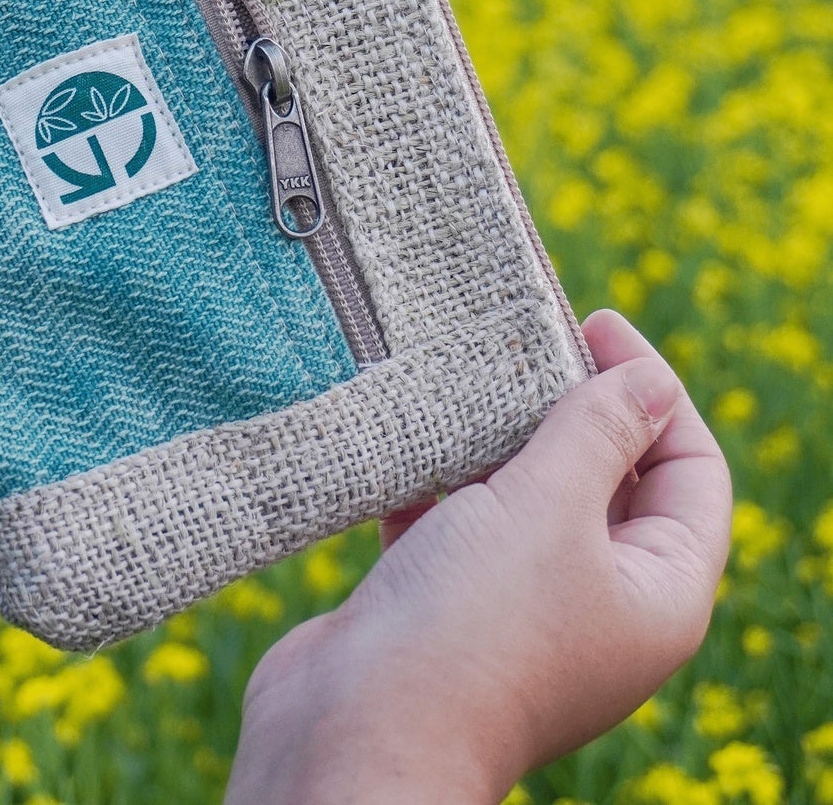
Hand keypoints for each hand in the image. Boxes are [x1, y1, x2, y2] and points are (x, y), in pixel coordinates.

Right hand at [225, 312, 733, 804]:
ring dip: (496, 436)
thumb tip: (652, 380)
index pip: (693, 471)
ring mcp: (518, 606)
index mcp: (657, 593)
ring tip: (463, 373)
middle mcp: (598, 603)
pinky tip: (404, 436)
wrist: (358, 727)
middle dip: (573, 405)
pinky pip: (454, 522)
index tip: (596, 324)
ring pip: (524, 497)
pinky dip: (434, 478)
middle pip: (610, 479)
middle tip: (528, 338)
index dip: (656, 391)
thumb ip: (598, 433)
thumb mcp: (550, 509)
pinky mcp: (444, 602)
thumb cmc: (473, 625)